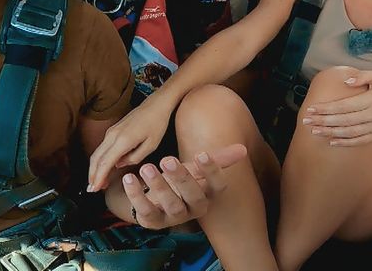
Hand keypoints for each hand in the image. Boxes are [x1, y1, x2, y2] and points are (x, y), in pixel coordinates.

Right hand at [88, 95, 176, 191]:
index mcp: (123, 140)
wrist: (157, 104)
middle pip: (96, 158)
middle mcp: (113, 135)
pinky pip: (102, 148)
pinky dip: (100, 160)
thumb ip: (134, 158)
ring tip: (96, 183)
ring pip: (97, 153)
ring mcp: (112, 131)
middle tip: (92, 190)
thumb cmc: (157, 124)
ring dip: (95, 168)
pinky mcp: (113, 130)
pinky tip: (104, 169)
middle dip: (92, 175)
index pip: (105, 162)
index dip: (98, 177)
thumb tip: (118, 165)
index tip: (95, 189)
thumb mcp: (151, 145)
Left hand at [122, 144, 245, 228]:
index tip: (202, 153)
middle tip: (167, 159)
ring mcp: (173, 217)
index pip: (216, 186)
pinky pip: (145, 210)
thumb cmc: (180, 180)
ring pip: (170, 205)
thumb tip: (242, 149)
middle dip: (181, 178)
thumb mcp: (196, 168)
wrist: (156, 197)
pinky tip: (129, 178)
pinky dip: (136, 194)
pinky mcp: (152, 221)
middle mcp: (193, 208)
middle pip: (193, 196)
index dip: (212, 171)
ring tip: (147, 168)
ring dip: (158, 186)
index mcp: (207, 194)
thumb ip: (217, 159)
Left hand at [302, 70, 371, 145]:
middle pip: (344, 120)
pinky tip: (331, 141)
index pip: (345, 105)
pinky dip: (345, 142)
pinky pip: (360, 141)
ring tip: (315, 131)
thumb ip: (363, 76)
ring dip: (331, 132)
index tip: (312, 109)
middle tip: (306, 121)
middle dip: (324, 121)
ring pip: (350, 132)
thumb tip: (346, 80)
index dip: (327, 108)